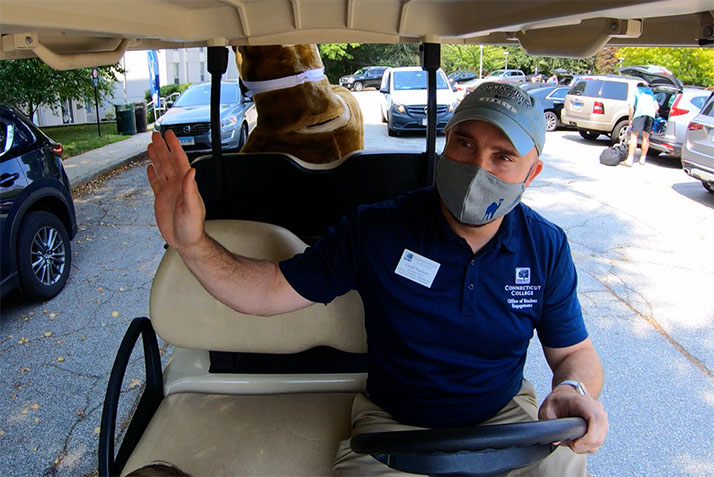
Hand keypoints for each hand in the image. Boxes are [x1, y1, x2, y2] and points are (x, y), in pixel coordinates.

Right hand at [147, 130, 205, 252]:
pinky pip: (156, 183)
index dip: (174, 146)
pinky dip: (153, 174)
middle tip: (156, 135)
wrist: (186, 241)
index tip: (169, 134)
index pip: (179, 160)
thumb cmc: (192, 227)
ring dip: (156, 157)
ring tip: (151, 145)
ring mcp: (169, 191)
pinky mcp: (162, 199)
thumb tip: (191, 170)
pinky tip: (150, 167)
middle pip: (168, 161)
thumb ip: (190, 189)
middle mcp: (177, 185)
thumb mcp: (192, 207)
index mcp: (185, 184)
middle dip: (162, 147)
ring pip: (161, 169)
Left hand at [538, 385, 607, 453]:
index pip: (595, 420)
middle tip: (569, 444)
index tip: (574, 444)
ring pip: (599, 440)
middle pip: (598, 434)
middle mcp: (596, 408)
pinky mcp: (601, 425)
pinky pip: (598, 440)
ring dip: (585, 446)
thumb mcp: (547, 408)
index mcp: (583, 402)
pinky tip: (577, 442)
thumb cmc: (557, 400)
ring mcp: (601, 417)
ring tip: (571, 442)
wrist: (565, 395)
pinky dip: (588, 445)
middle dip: (583, 445)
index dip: (587, 437)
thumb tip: (556, 441)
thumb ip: (549, 422)